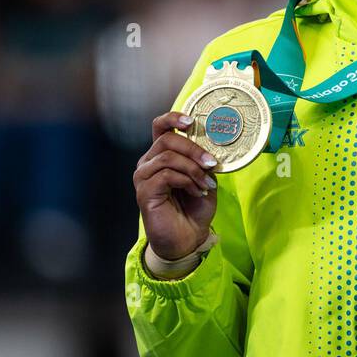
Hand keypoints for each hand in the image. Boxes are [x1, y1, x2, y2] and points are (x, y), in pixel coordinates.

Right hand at [134, 110, 218, 260]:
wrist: (187, 238)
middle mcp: (148, 162)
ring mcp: (144, 176)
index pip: (160, 126)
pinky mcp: (144, 191)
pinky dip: (187, 181)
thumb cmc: (194, 208)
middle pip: (167, 139)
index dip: (173, 118)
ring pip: (168, 157)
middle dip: (194, 149)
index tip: (192, 121)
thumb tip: (211, 147)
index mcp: (161, 155)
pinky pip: (166, 175)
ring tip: (206, 184)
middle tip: (212, 163)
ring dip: (193, 169)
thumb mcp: (205, 179)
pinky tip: (197, 192)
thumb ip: (204, 161)